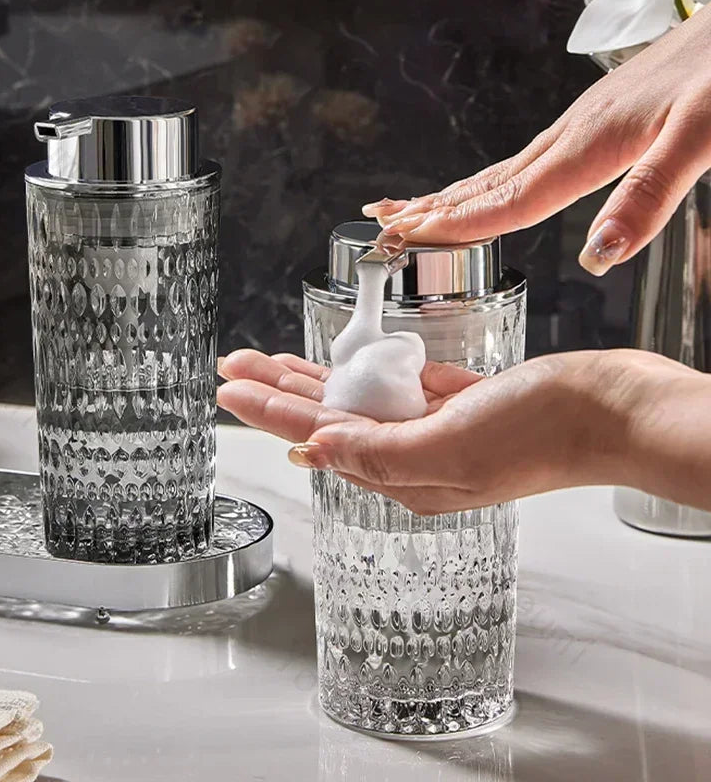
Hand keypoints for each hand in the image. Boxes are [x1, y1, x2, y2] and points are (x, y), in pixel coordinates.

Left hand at [216, 349, 679, 513]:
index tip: (230, 388)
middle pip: (326, 417)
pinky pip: (396, 386)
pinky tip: (340, 368)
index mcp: (403, 473)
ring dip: (312, 378)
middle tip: (234, 367)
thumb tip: (313, 449)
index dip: (268, 410)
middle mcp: (410, 454)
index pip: (316, 436)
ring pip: (356, 399)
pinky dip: (365, 374)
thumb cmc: (540, 433)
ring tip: (271, 362)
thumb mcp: (451, 448)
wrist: (604, 409)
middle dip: (275, 391)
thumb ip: (378, 453)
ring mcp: (431, 426)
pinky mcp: (453, 402)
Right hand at [362, 5, 710, 276]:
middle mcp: (571, 136)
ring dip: (451, 194)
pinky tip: (486, 187)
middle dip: (432, 208)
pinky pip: (522, 161)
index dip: (458, 224)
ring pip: (498, 171)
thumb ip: (648, 196)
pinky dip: (488, 181)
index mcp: (588, 145)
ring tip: (412, 207)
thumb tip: (599, 256)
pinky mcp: (591, 122)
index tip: (412, 238)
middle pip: (486, 183)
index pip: (509, 197)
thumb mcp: (700, 137)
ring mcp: (577, 127)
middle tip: (385, 223)